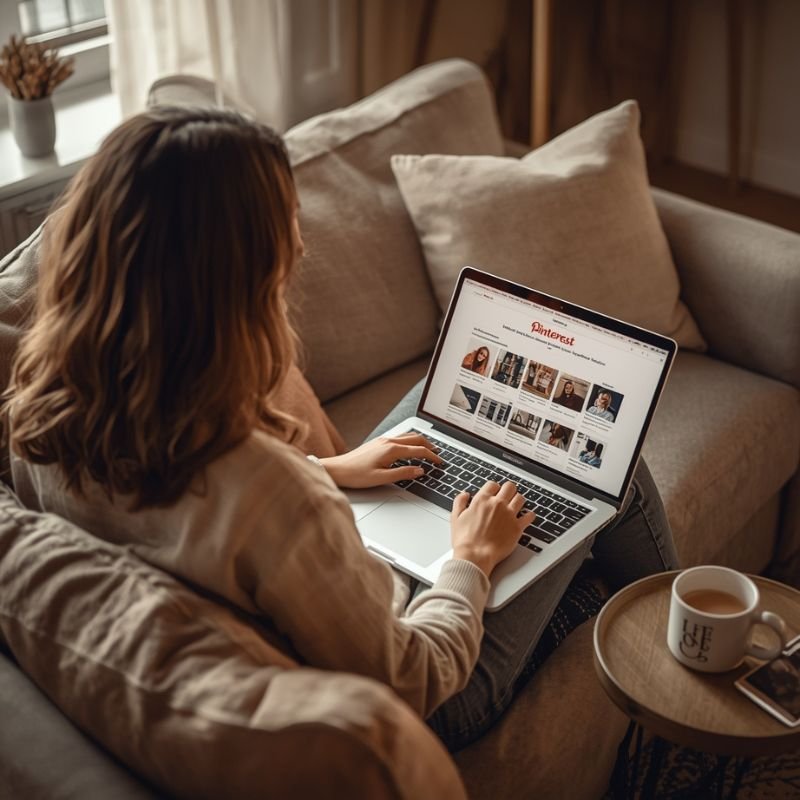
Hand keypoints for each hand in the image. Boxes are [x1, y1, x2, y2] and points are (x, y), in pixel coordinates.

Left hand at [320, 432, 441, 488]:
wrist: (337, 469)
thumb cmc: (355, 474)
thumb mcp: (381, 478)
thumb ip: (403, 474)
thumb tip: (420, 471)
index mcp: (391, 449)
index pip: (419, 451)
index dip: (432, 456)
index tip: (440, 462)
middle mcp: (388, 441)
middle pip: (416, 439)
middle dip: (430, 446)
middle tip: (438, 454)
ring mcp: (382, 440)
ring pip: (408, 436)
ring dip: (420, 441)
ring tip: (428, 449)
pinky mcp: (378, 442)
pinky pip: (400, 437)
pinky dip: (410, 441)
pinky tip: (410, 448)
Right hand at [450, 481, 534, 576]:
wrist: (475, 556)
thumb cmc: (465, 540)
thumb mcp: (455, 517)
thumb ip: (459, 502)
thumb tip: (464, 494)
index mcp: (482, 500)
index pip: (492, 484)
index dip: (493, 488)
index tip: (493, 493)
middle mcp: (497, 504)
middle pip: (509, 487)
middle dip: (507, 490)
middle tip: (506, 495)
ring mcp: (509, 515)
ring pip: (520, 498)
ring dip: (518, 499)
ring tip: (515, 504)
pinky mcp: (517, 527)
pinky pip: (529, 516)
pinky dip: (529, 515)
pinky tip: (526, 516)